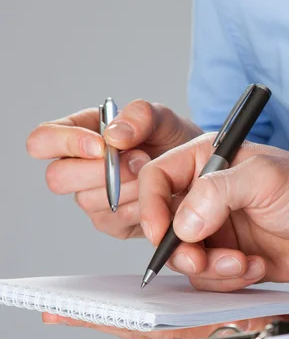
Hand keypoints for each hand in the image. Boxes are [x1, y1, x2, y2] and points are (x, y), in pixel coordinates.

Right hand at [26, 100, 201, 238]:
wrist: (196, 169)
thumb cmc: (172, 140)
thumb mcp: (163, 118)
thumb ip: (139, 116)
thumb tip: (113, 136)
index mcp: (79, 134)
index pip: (43, 140)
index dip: (65, 144)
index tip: (102, 147)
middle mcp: (79, 169)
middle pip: (57, 178)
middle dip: (99, 171)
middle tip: (139, 162)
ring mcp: (93, 198)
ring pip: (88, 201)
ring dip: (126, 188)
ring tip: (153, 176)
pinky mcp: (112, 223)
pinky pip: (113, 221)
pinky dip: (138, 208)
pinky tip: (156, 196)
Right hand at [136, 133, 288, 290]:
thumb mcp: (266, 177)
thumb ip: (219, 191)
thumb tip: (182, 223)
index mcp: (207, 162)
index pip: (157, 178)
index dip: (150, 205)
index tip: (160, 232)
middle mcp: (205, 196)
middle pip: (164, 225)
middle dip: (181, 249)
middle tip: (201, 260)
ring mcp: (215, 230)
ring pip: (184, 257)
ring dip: (210, 268)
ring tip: (243, 262)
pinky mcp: (227, 258)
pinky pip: (209, 278)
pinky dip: (229, 279)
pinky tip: (257, 267)